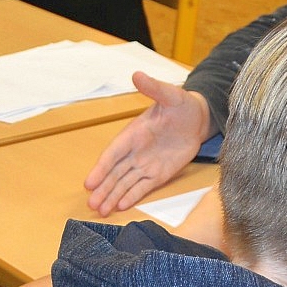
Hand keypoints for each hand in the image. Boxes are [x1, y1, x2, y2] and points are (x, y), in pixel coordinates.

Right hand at [83, 72, 211, 214]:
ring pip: (125, 183)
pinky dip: (132, 196)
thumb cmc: (181, 104)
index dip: (101, 168)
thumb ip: (153, 88)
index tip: (88, 182)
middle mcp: (135, 152)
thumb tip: (137, 74)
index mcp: (133, 133)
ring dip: (113, 196)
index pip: (113, 154)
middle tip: (90, 204)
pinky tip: (121, 207)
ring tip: (101, 211)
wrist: (198, 118)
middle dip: (103, 189)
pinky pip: (143, 187)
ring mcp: (146, 164)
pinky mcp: (159, 174)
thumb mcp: (170, 94)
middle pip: (115, 174)